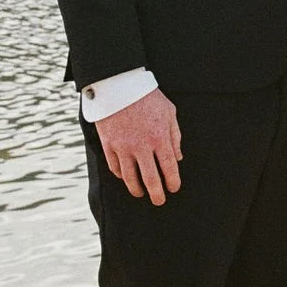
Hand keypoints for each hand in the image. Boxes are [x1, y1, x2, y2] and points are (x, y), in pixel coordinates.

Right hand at [95, 88, 182, 204]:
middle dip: (157, 194)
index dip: (173, 182)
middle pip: (150, 179)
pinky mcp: (109, 145)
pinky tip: (126, 178)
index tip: (173, 189)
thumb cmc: (148, 97)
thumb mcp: (169, 112)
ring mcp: (123, 147)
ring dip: (137, 189)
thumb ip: (175, 136)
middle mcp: (142, 146)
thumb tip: (178, 158)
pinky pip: (115, 167)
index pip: (169, 168)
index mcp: (160, 137)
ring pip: (130, 178)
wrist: (119, 85)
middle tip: (160, 201)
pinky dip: (121, 175)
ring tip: (141, 193)